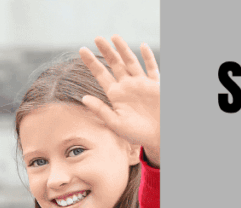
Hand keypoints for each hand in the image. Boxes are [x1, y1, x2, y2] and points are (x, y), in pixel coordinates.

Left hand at [79, 36, 160, 166]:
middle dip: (106, 51)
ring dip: (123, 49)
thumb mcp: (116, 123)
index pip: (101, 74)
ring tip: (114, 37)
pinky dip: (148, 57)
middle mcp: (127, 86)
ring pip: (131, 62)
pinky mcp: (155, 85)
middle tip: (97, 38)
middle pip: (115, 64)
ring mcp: (141, 84)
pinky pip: (152, 68)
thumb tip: (83, 97)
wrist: (159, 137)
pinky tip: (142, 46)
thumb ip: (101, 110)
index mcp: (115, 95)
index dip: (91, 62)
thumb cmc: (137, 134)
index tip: (82, 50)